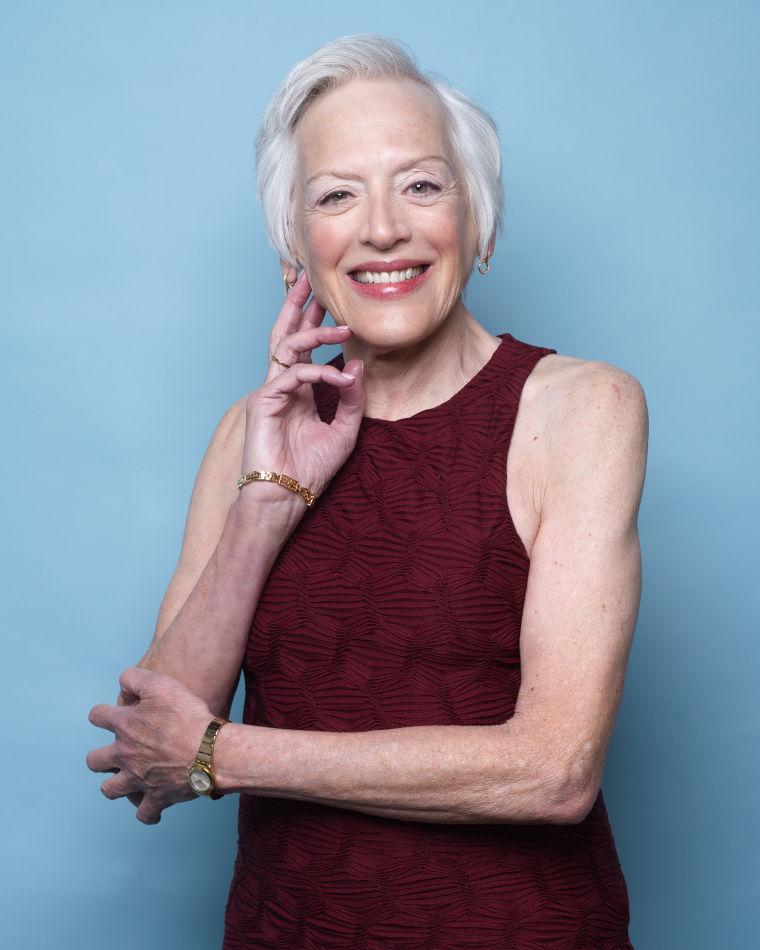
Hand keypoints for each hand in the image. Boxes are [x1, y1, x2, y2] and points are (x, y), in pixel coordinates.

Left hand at [86, 667, 212, 823]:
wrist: (210, 750)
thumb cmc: (188, 716)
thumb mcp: (160, 683)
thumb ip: (135, 678)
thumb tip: (121, 683)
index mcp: (125, 725)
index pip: (97, 716)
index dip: (101, 713)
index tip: (108, 714)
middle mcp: (125, 754)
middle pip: (95, 760)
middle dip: (100, 757)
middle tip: (114, 754)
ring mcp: (138, 779)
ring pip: (111, 789)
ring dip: (115, 785)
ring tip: (125, 780)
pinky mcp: (157, 797)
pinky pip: (144, 813)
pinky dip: (146, 812)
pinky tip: (151, 807)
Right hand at [241, 270, 364, 499]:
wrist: (288, 496)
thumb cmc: (312, 469)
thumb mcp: (345, 430)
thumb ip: (353, 398)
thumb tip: (358, 364)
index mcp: (300, 391)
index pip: (304, 348)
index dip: (313, 322)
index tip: (328, 300)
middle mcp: (284, 386)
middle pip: (287, 336)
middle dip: (298, 306)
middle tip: (310, 279)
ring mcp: (271, 391)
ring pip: (288, 348)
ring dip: (315, 333)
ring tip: (343, 328)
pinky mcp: (263, 401)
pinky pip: (293, 374)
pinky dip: (320, 372)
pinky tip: (341, 378)